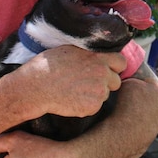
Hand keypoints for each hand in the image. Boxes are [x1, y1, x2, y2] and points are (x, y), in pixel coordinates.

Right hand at [5, 45, 124, 118]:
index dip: (114, 66)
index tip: (107, 69)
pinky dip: (86, 105)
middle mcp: (102, 75)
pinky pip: (95, 106)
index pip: (121, 62)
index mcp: (98, 58)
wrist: (36, 86)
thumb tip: (99, 53)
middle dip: (107, 82)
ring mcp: (98, 92)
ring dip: (95, 94)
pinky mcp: (92, 107)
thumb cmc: (49, 65)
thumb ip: (90, 53)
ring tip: (75, 90)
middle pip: (116, 81)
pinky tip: (72, 99)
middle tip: (89, 83)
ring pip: (105, 95)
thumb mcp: (71, 50)